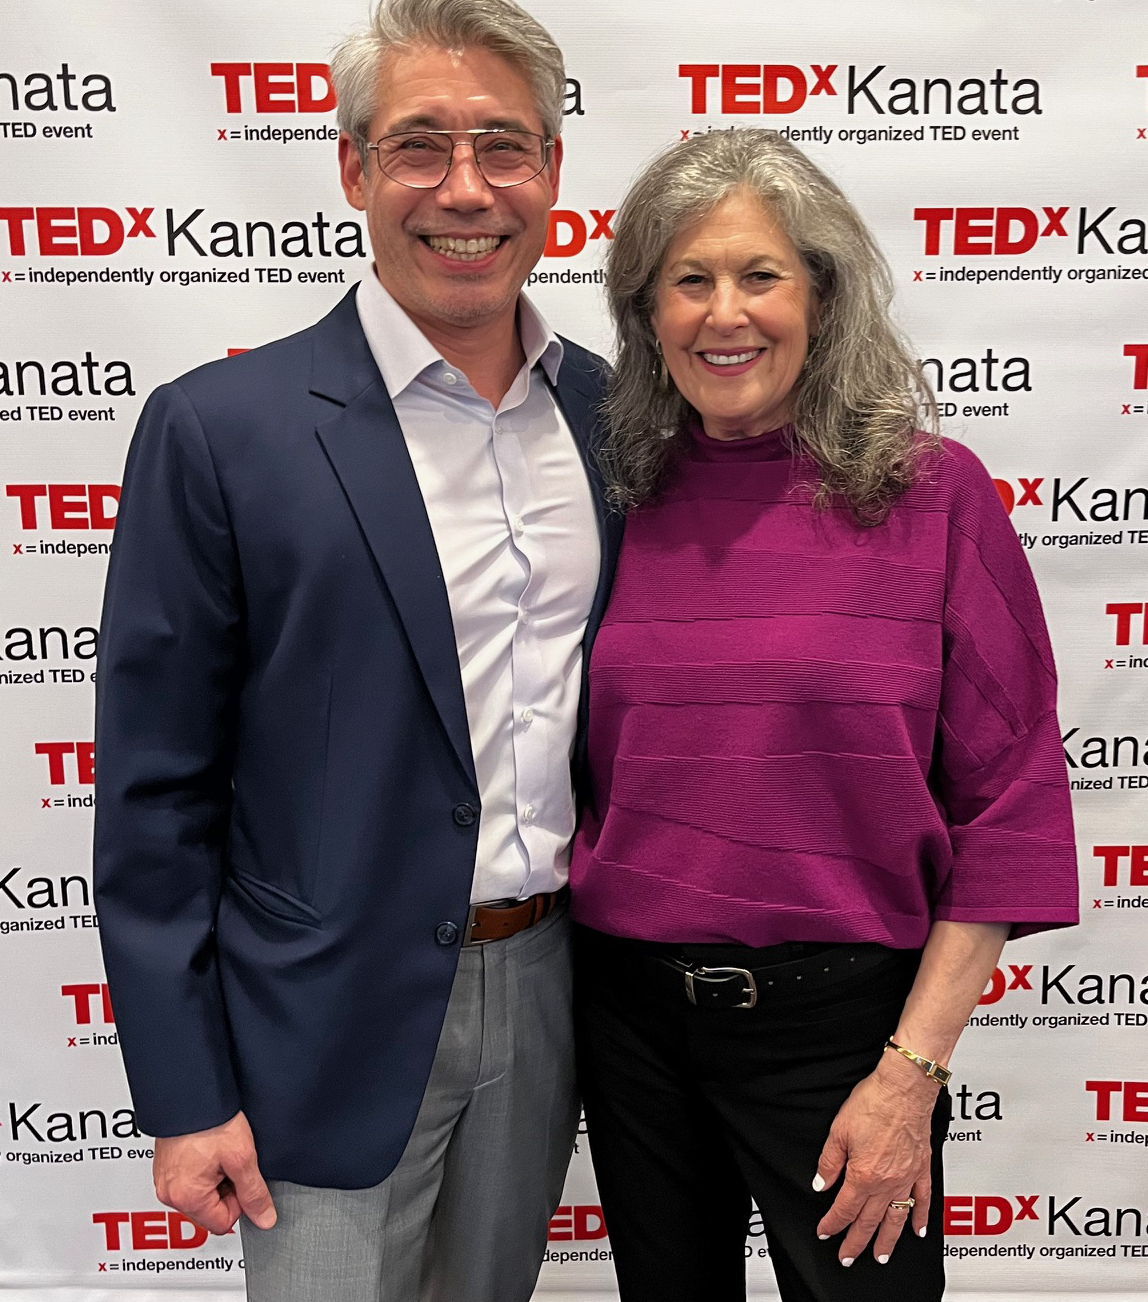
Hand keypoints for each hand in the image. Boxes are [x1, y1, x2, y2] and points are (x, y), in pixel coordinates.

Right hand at [153, 1110, 276, 1233]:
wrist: (192, 1091)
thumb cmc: (212, 1120)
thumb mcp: (242, 1158)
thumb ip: (254, 1193)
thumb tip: (265, 1219)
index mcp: (186, 1197)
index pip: (222, 1223)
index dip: (240, 1203)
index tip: (244, 1179)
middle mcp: (170, 1193)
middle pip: (209, 1210)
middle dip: (227, 1190)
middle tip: (233, 1162)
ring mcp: (165, 1180)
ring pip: (200, 1195)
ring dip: (216, 1179)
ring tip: (221, 1152)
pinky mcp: (165, 1166)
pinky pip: (189, 1180)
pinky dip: (204, 1168)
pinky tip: (210, 1147)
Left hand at [812, 1054, 938, 1264]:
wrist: (904, 1088)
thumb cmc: (873, 1103)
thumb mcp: (838, 1131)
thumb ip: (829, 1162)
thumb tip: (821, 1184)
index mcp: (863, 1175)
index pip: (844, 1209)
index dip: (833, 1224)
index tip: (825, 1232)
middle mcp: (887, 1182)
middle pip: (869, 1221)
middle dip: (856, 1242)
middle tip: (848, 1257)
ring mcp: (907, 1177)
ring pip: (896, 1219)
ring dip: (888, 1241)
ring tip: (881, 1256)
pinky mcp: (922, 1168)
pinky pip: (924, 1200)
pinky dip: (921, 1217)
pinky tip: (918, 1230)